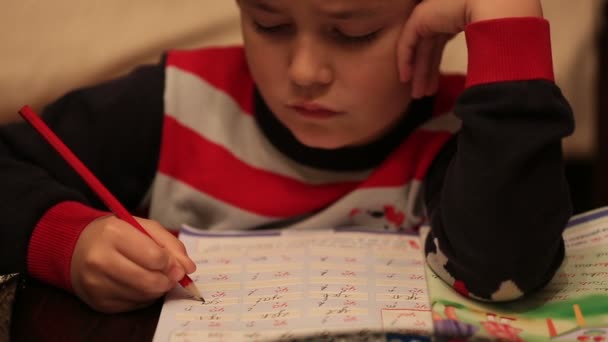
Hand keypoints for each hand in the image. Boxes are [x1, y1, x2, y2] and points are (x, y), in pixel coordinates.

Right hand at [70, 216, 196, 312]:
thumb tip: (188, 268)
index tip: (176, 263)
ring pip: (144, 296)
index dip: (172, 263)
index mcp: (113, 234)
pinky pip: (134, 305)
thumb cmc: (115, 234)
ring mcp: (96, 284)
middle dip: (168, 280)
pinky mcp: (98, 302)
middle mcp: (100, 260)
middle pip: (150, 281)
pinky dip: (145, 297)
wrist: (76, 248)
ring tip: (155, 276)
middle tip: (172, 275)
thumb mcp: (143, 226)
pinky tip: (139, 284)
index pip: (155, 257)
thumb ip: (170, 244)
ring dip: (158, 289)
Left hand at [398, 0, 542, 97]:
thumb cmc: (504, 24)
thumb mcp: (490, 42)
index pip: (442, 42)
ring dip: (419, 71)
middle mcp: (445, 12)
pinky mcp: (422, 15)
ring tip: (418, 94)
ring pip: (420, 46)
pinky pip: (408, 40)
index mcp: (461, 14)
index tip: (436, 88)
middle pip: (431, 47)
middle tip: (425, 94)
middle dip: (428, 72)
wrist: (499, 7)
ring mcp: (433, 12)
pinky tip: (406, 78)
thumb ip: (482, 55)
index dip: (437, 65)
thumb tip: (484, 77)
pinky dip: (406, 59)